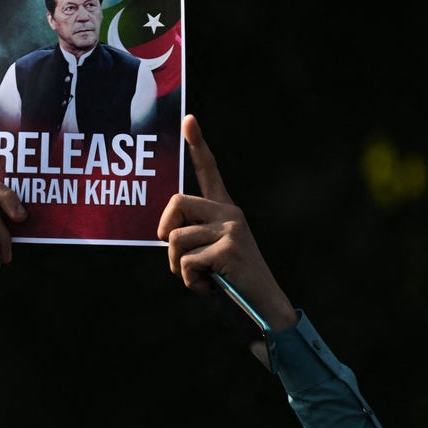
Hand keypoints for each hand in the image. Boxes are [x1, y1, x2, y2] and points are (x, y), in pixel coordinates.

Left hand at [157, 115, 296, 331]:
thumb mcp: (209, 253)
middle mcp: (230, 212)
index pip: (210, 171)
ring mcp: (231, 229)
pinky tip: (210, 288)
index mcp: (225, 210)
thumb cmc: (231, 283)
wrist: (263, 309)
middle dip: (164, 232)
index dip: (198, 144)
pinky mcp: (229, 248)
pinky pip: (186, 262)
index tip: (189, 118)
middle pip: (176, 202)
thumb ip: (192, 235)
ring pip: (176, 239)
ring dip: (178, 267)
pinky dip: (190, 282)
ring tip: (200, 278)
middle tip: (176, 257)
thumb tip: (164, 232)